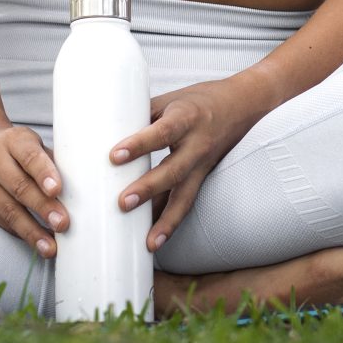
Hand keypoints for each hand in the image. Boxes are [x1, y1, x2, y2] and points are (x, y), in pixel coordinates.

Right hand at [0, 120, 68, 257]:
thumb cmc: (15, 148)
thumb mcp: (32, 144)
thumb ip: (52, 162)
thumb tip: (82, 188)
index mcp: (13, 140)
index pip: (29, 157)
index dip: (44, 173)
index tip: (57, 190)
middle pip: (19, 186)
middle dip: (42, 207)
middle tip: (62, 223)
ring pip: (8, 209)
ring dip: (31, 230)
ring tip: (49, 246)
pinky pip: (1, 221)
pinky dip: (21, 233)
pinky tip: (37, 242)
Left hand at [109, 73, 271, 252]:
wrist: (242, 105)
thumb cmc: (198, 101)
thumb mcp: (169, 100)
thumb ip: (139, 117)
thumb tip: (100, 132)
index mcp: (186, 118)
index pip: (162, 132)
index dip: (139, 144)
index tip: (114, 156)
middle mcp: (197, 145)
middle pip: (173, 170)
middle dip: (148, 188)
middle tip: (123, 203)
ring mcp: (202, 165)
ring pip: (185, 196)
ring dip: (166, 221)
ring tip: (148, 242)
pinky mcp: (203, 179)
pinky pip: (186, 203)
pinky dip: (171, 223)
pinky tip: (155, 241)